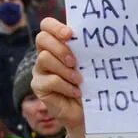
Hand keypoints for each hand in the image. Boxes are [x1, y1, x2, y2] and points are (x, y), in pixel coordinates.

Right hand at [33, 18, 103, 137]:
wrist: (87, 111)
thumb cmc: (91, 83)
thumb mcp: (90, 63)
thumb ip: (87, 49)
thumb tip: (98, 34)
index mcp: (57, 43)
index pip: (47, 25)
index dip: (55, 27)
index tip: (70, 34)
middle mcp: (45, 54)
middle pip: (42, 39)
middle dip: (60, 48)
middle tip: (74, 61)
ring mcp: (40, 70)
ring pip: (44, 59)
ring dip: (64, 69)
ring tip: (79, 80)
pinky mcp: (39, 86)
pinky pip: (48, 80)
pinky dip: (65, 86)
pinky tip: (76, 92)